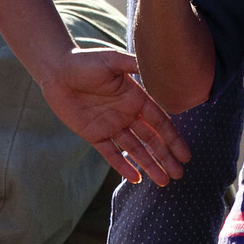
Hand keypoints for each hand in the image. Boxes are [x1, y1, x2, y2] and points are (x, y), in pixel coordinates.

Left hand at [38, 47, 190, 184]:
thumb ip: (134, 65)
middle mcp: (127, 114)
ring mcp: (111, 126)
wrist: (57, 71)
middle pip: (152, 139)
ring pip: (135, 149)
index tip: (186, 155)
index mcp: (136, 97)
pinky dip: (123, 166)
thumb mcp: (112, 60)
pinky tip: (136, 179)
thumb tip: (157, 66)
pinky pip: (111, 154)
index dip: (173, 138)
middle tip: (179, 175)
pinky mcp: (94, 135)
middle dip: (166, 156)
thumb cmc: (85, 61)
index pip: (160, 122)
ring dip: (150, 164)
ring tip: (164, 182)